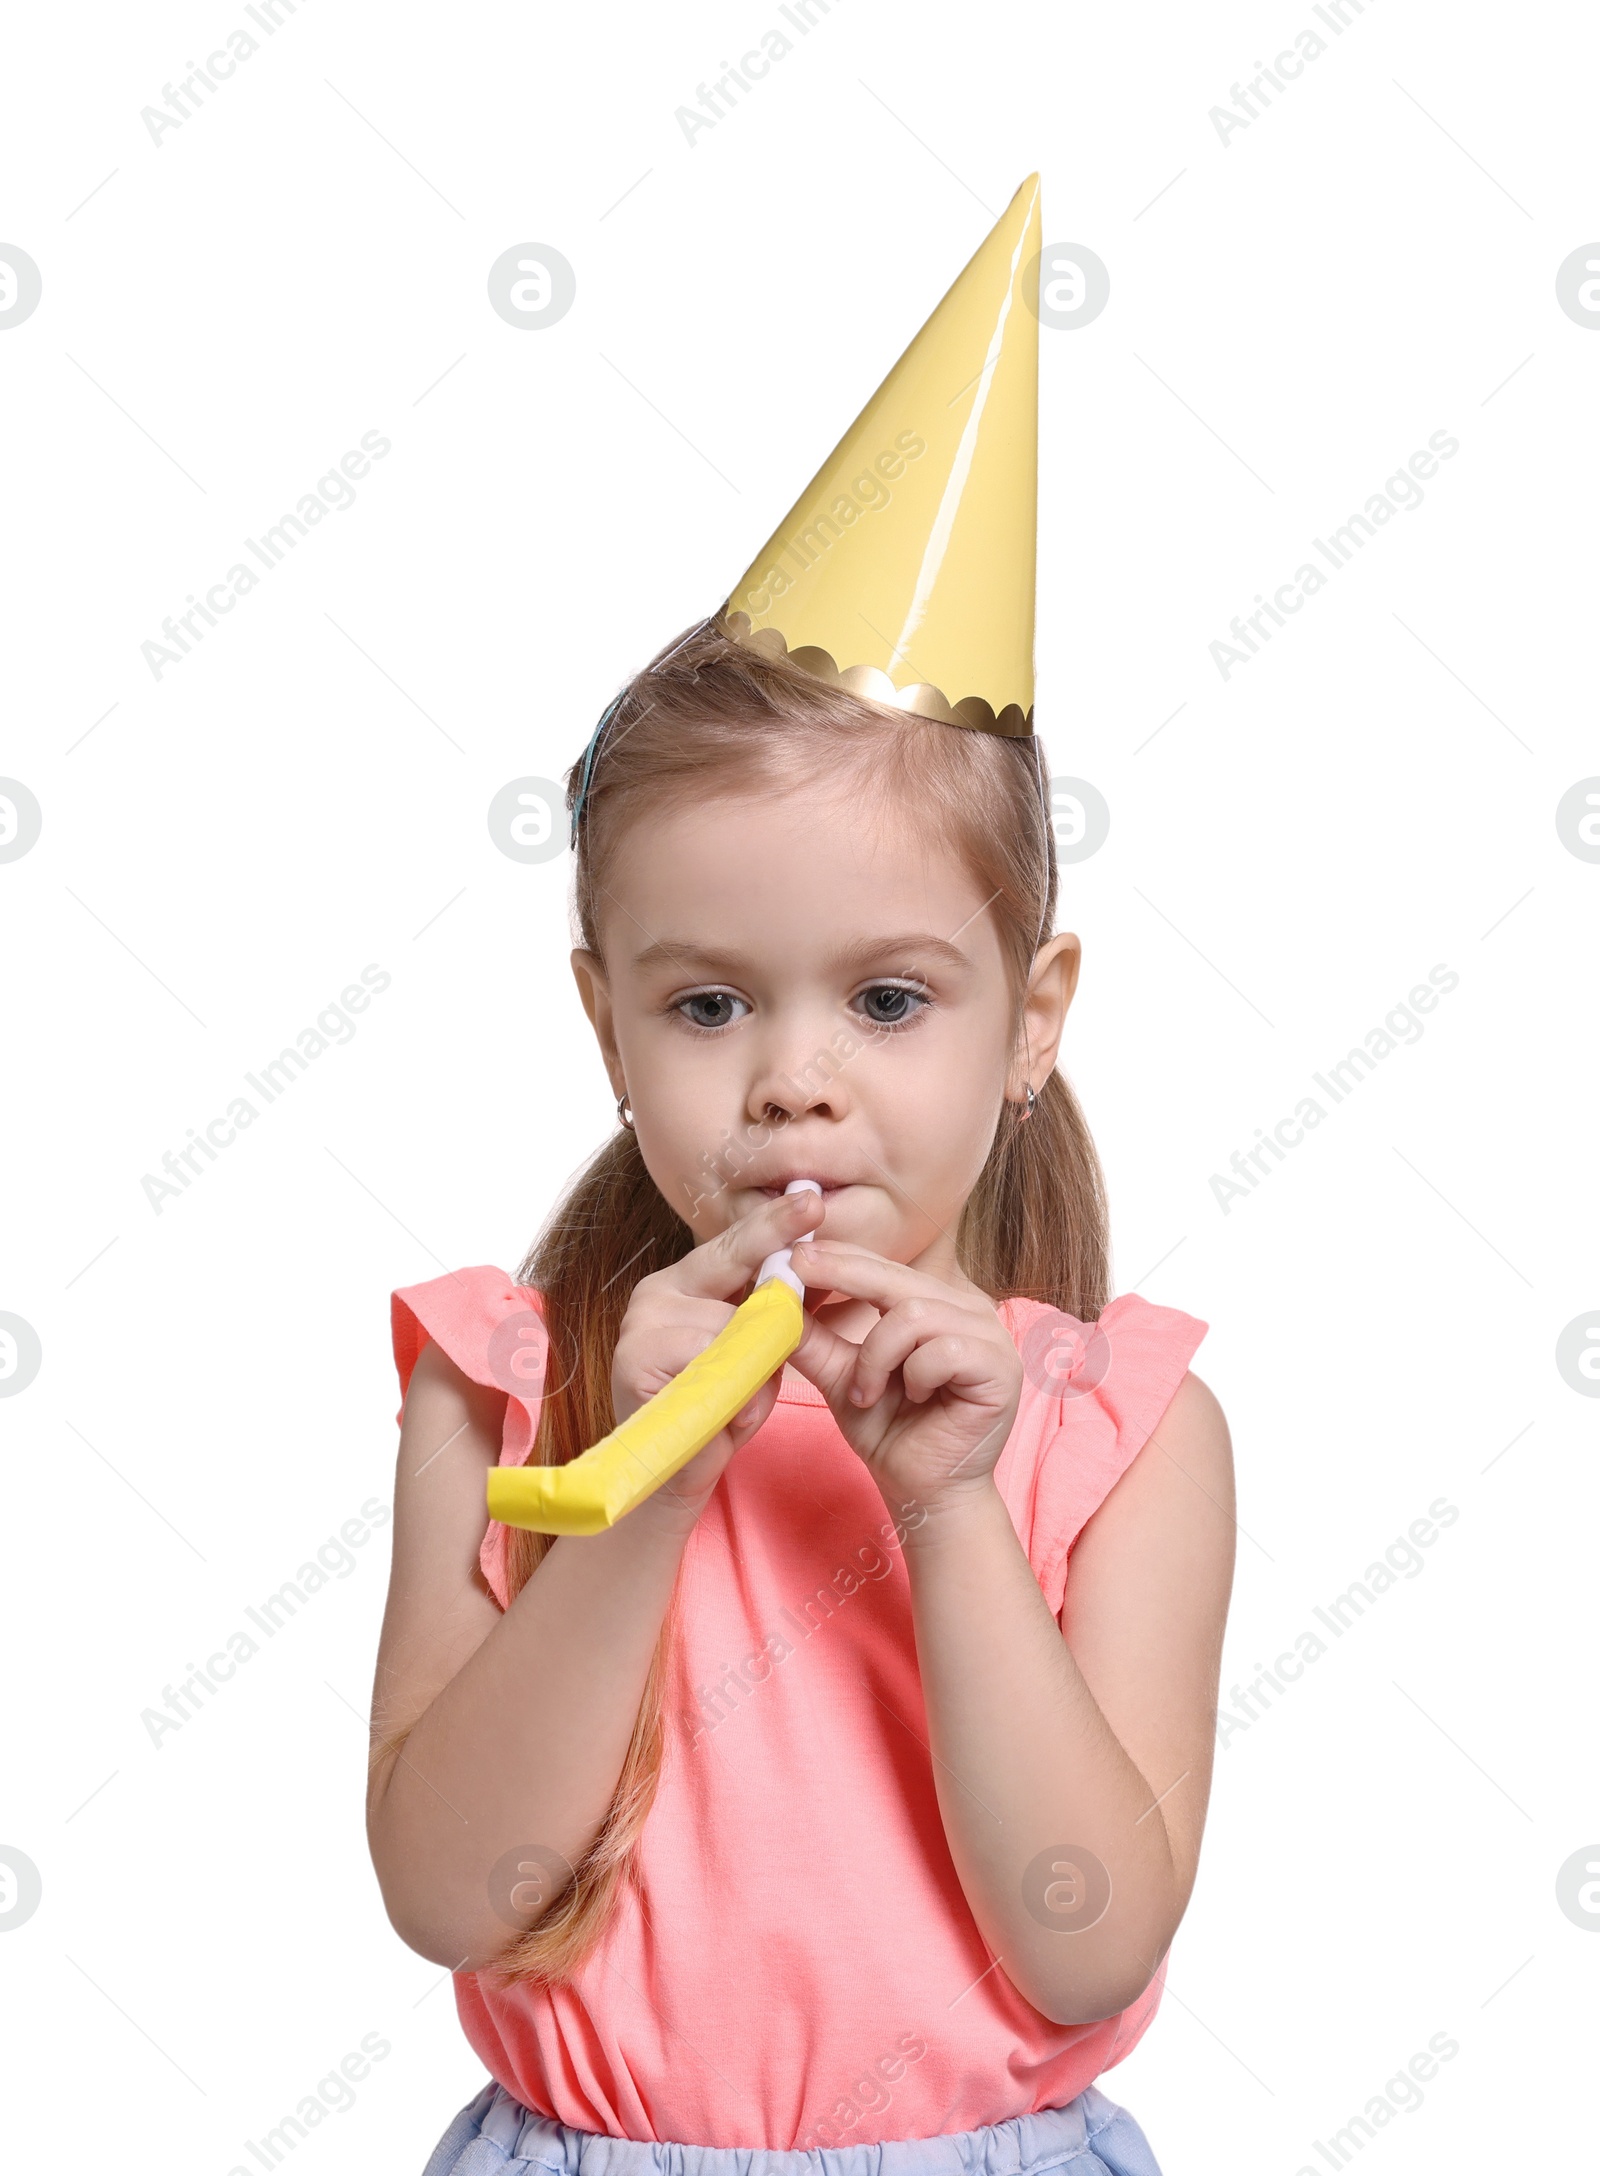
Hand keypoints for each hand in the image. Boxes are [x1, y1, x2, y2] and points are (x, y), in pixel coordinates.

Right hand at [609, 1188, 824, 1525]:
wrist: (675, 1477)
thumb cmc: (720, 1410)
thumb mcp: (756, 1351)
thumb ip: (772, 1314)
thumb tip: (811, 1276)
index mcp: (680, 1283)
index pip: (735, 1246)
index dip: (775, 1224)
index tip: (813, 1198)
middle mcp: (653, 1294)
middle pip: (737, 1279)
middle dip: (775, 1304)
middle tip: (804, 1257)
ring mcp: (638, 1326)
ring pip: (734, 1329)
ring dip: (754, 1373)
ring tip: (734, 1403)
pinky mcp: (635, 1362)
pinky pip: (715, 1366)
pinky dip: (733, 1395)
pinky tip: (717, 1414)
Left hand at [786, 1241, 1021, 1521]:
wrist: (925, 1493)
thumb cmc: (892, 1434)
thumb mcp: (843, 1378)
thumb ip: (817, 1340)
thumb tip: (776, 1300)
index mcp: (935, 1303)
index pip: (883, 1267)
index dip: (838, 1258)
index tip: (792, 1253)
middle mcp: (967, 1309)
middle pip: (897, 1278)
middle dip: (842, 1274)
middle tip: (797, 1267)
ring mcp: (989, 1334)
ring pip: (913, 1314)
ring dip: (876, 1356)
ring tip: (868, 1392)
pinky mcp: (1000, 1365)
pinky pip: (941, 1349)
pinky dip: (914, 1375)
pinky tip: (915, 1400)